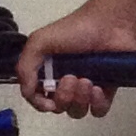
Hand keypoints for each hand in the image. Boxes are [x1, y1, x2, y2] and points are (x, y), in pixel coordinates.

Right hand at [16, 1, 135, 116]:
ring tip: (86, 80)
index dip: (41, 104)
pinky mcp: (106, 90)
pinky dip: (97, 104)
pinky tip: (98, 88)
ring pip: (77, 111)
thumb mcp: (40, 41)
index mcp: (47, 70)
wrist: (111, 24)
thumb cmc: (77, 29)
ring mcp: (85, 87)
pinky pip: (98, 110)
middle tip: (71, 78)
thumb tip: (27, 91)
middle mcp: (65, 81)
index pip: (38, 98)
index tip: (48, 101)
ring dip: (79, 100)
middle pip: (59, 107)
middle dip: (63, 97)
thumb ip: (25, 67)